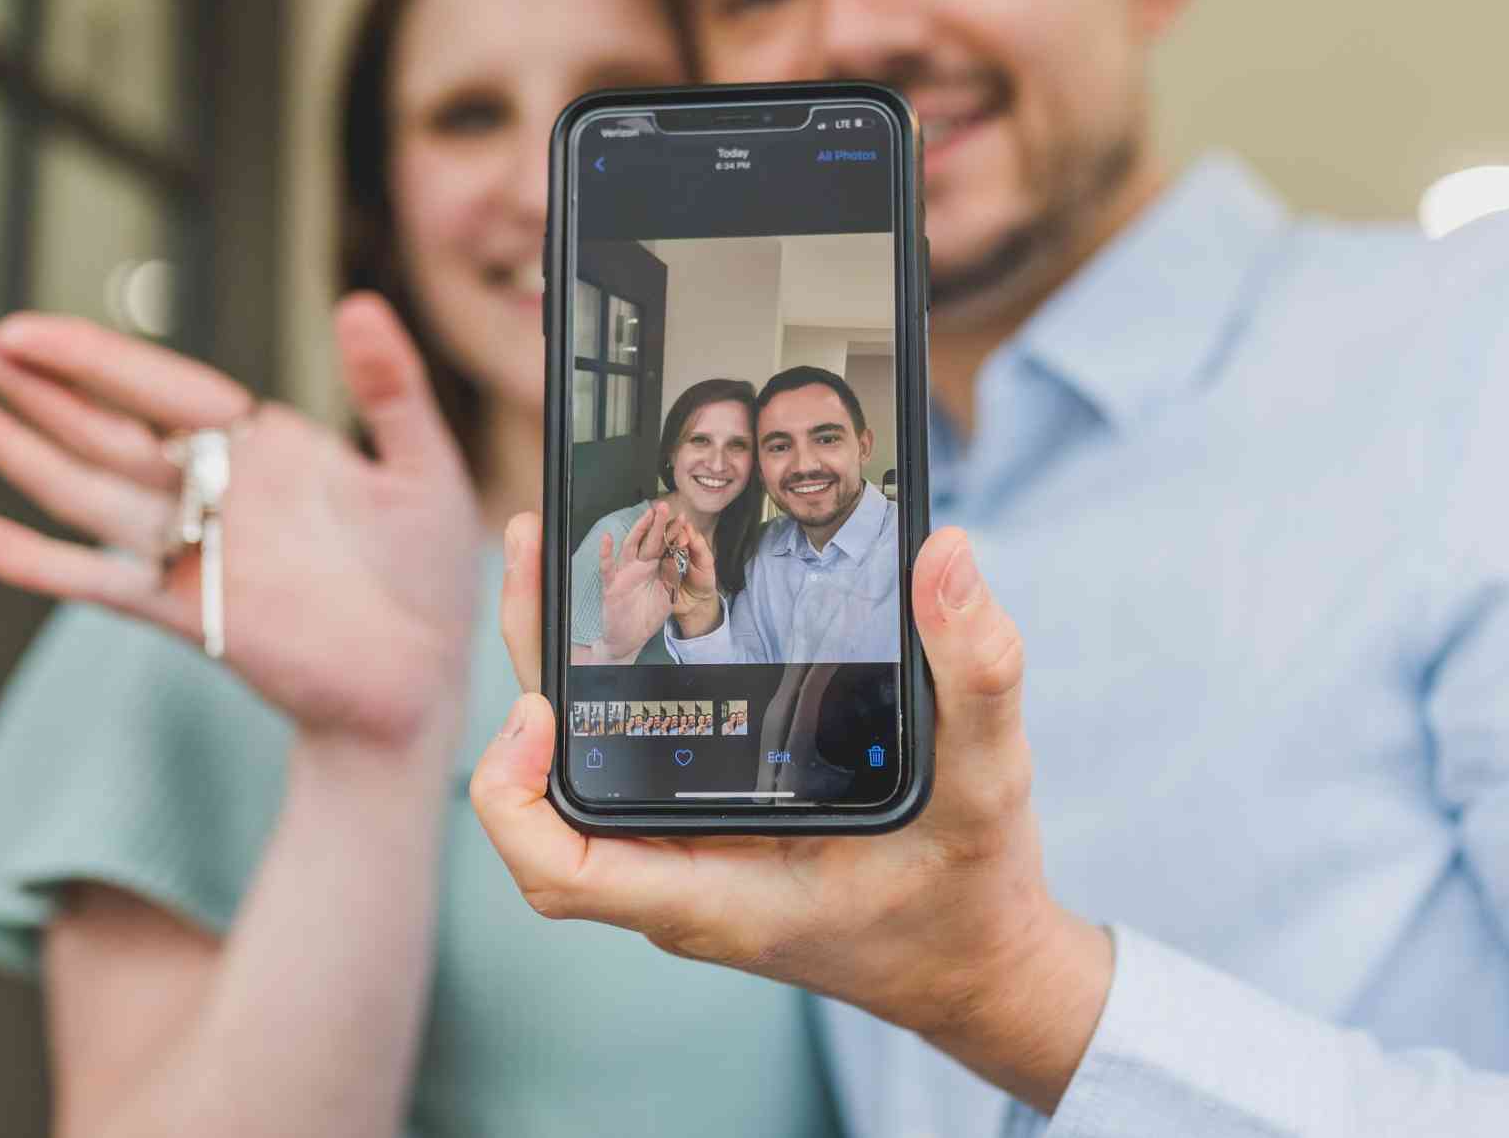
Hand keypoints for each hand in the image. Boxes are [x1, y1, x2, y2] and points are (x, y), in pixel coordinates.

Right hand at [0, 293, 480, 745]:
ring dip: (14, 447)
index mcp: (260, 444)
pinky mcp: (185, 612)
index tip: (27, 327)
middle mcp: (212, 489)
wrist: (421, 678)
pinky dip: (36, 562)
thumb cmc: (426, 573)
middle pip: (102, 423)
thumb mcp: (422, 469)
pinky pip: (98, 582)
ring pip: (84, 488)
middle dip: (28, 381)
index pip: (164, 385)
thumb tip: (359, 303)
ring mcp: (190, 550)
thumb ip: (391, 389)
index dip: (95, 357)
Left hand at [471, 517, 1115, 1112]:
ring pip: (581, 774)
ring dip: (557, 671)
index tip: (535, 709)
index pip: (567, 877)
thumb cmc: (970, 898)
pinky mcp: (704, 833)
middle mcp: (682, 880)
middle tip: (530, 545)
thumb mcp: (991, 783)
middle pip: (552, 794)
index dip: (518, 801)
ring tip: (554, 558)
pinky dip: (603, 696)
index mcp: (721, 895)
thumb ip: (976, 674)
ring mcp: (686, 858)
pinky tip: (618, 620)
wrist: (975, 964)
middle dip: (528, 668)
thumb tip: (946, 558)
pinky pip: (624, 769)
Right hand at [594, 502, 677, 659]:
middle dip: (657, 524)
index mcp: (654, 568)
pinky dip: (606, 554)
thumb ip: (673, 576)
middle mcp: (639, 567)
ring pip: (631, 547)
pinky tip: (607, 538)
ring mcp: (625, 574)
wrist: (631, 638)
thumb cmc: (648, 615)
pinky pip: (608, 568)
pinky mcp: (612, 586)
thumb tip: (682, 556)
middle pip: (649, 541)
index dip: (673, 533)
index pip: (664, 546)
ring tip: (646, 514)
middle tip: (665, 505)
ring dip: (638, 530)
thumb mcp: (668, 595)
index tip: (683, 518)